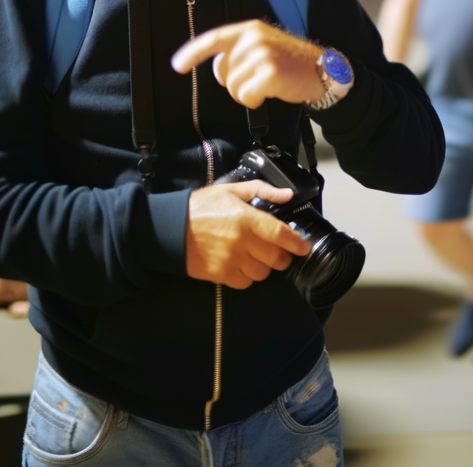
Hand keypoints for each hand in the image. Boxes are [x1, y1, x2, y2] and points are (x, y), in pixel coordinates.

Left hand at [172, 20, 325, 108]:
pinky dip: (255, 100)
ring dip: (246, 93)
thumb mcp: (265, 46)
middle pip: (222, 72)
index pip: (214, 39)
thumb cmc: (292, 62)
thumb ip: (239, 51)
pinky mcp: (269, 73)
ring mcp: (262, 55)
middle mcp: (254, 39)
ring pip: (232, 86)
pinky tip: (271, 92)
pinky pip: (245, 96)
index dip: (192, 53)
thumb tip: (219, 68)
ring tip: (267, 85)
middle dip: (235, 83)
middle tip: (258, 80)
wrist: (323, 70)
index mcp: (250, 29)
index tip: (177, 65)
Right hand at [185, 181, 312, 287]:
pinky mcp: (221, 275)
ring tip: (254, 255)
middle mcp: (242, 241)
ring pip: (262, 273)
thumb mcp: (230, 191)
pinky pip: (245, 282)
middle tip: (276, 249)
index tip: (304, 247)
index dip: (297, 243)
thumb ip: (262, 191)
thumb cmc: (199, 208)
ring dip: (263, 266)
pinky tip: (240, 264)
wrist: (169, 228)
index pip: (281, 234)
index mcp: (246, 218)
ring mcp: (231, 261)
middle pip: (276, 258)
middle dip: (281, 255)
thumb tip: (287, 195)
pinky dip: (247, 276)